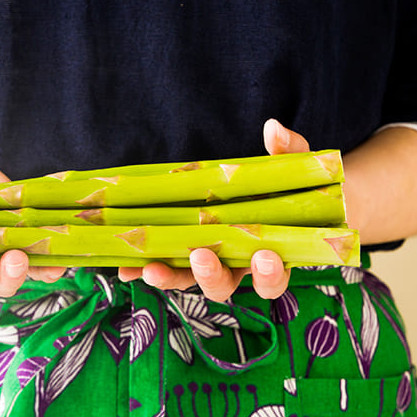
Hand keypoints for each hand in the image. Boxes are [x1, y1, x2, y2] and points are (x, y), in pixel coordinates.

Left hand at [117, 118, 309, 300]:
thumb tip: (273, 129)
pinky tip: (126, 269)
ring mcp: (204, 261)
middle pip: (224, 287)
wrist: (254, 183)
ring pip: (187, 281)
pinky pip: (161, 266)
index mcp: (270, 252)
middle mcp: (234, 265)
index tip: (264, 257)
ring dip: (170, 278)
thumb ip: (288, 149)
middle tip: (203, 256)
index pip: (274, 277)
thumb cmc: (281, 178)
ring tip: (153, 269)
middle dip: (212, 276)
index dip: (270, 274)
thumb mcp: (290, 163)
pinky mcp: (177, 252)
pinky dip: (143, 269)